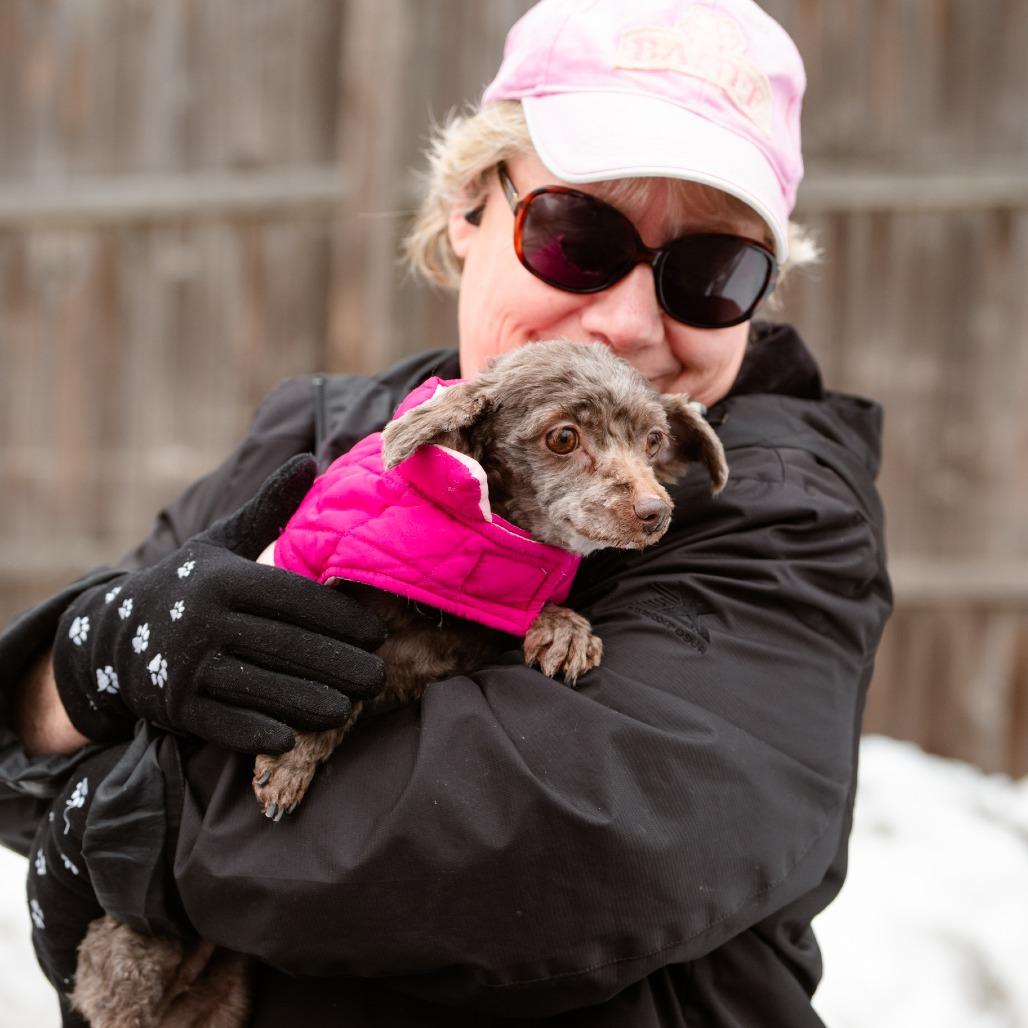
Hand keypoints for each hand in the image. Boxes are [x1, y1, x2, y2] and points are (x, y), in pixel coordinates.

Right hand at [51, 456, 386, 753]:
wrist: (114, 633)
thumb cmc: (189, 584)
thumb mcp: (223, 542)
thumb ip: (269, 507)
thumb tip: (310, 460)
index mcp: (223, 578)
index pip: (296, 600)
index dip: (342, 618)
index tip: (378, 633)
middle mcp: (203, 619)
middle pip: (286, 646)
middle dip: (339, 665)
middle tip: (377, 678)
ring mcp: (184, 665)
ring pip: (261, 687)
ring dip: (309, 702)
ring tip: (348, 708)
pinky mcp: (171, 705)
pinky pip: (221, 722)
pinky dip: (256, 731)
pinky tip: (289, 737)